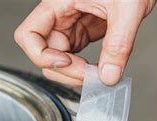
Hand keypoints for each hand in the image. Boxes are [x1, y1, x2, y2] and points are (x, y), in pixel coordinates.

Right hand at [14, 0, 155, 85]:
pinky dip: (86, 70)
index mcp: (59, 2)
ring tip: (100, 76)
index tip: (66, 61)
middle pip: (45, 54)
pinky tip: (102, 71)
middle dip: (66, 71)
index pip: (28, 35)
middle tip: (93, 76)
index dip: (41, 55)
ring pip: (59, 60)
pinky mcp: (85, 31)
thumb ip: (118, 44)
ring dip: (75, 74)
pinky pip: (76, 57)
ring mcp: (72, 25)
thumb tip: (109, 77)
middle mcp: (60, 15)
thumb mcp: (128, 9)